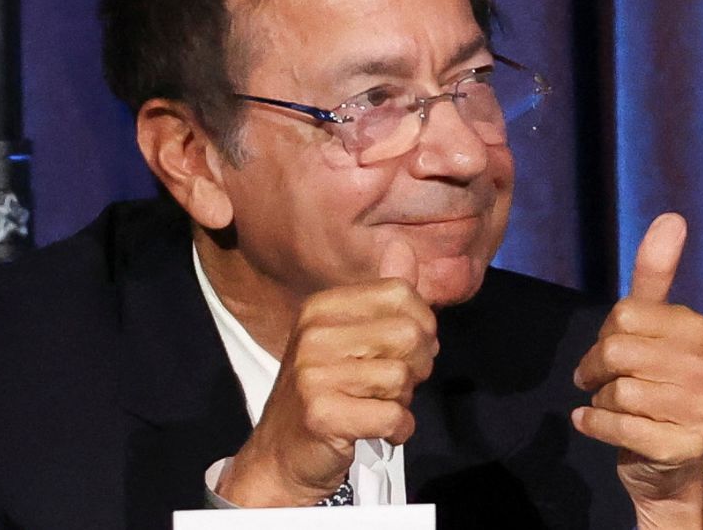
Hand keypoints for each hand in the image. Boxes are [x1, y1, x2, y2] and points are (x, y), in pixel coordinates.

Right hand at [215, 240, 436, 506]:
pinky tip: (377, 431)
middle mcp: (314, 333)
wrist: (281, 454)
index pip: (401, 294)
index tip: (405, 351)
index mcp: (322, 307)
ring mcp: (313, 374)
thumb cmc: (325, 391)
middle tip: (394, 385)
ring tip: (375, 406)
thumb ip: (381, 296)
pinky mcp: (322, 415)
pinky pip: (393, 417)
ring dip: (402, 401)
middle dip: (416, 366)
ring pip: (402, 378)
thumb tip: (403, 247)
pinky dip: (397, 430)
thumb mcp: (348, 336)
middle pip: (409, 334)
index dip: (421, 324)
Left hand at [571, 213, 702, 529]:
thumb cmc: (652, 384)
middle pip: (617, 350)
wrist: (666, 464)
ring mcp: (698, 410)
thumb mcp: (650, 327)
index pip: (625, 315)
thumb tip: (672, 217)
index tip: (615, 351)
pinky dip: (593, 425)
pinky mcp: (680, 446)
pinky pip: (616, 426)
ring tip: (613, 405)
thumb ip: (655, 274)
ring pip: (616, 390)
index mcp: (698, 330)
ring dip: (599, 400)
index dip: (606, 334)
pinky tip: (594, 424)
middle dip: (596, 367)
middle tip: (601, 380)